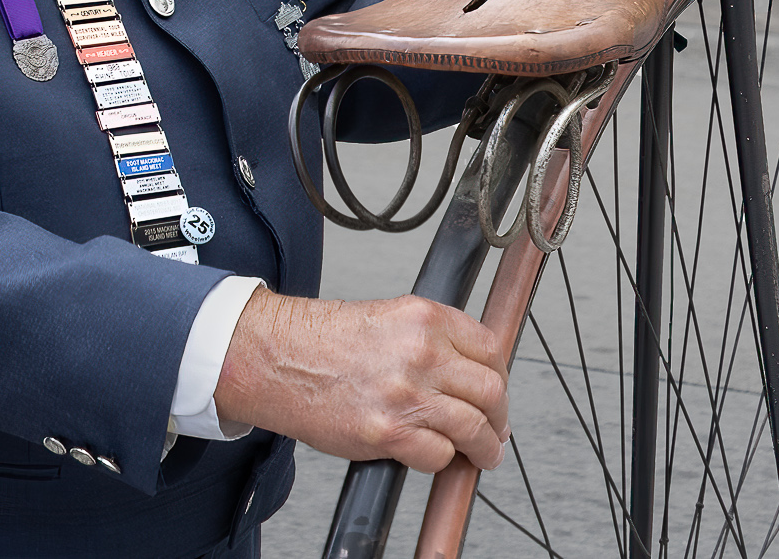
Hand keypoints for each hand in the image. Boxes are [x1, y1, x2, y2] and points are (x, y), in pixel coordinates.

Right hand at [213, 290, 509, 472]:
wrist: (278, 358)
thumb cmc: (324, 342)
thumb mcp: (389, 319)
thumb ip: (432, 339)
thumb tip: (469, 371)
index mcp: (425, 318)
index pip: (490, 349)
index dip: (500, 377)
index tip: (497, 392)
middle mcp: (421, 352)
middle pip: (490, 391)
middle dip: (499, 417)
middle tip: (496, 430)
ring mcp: (405, 393)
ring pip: (473, 427)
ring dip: (484, 448)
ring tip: (482, 454)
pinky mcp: (386, 432)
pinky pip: (438, 455)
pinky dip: (440, 461)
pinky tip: (432, 455)